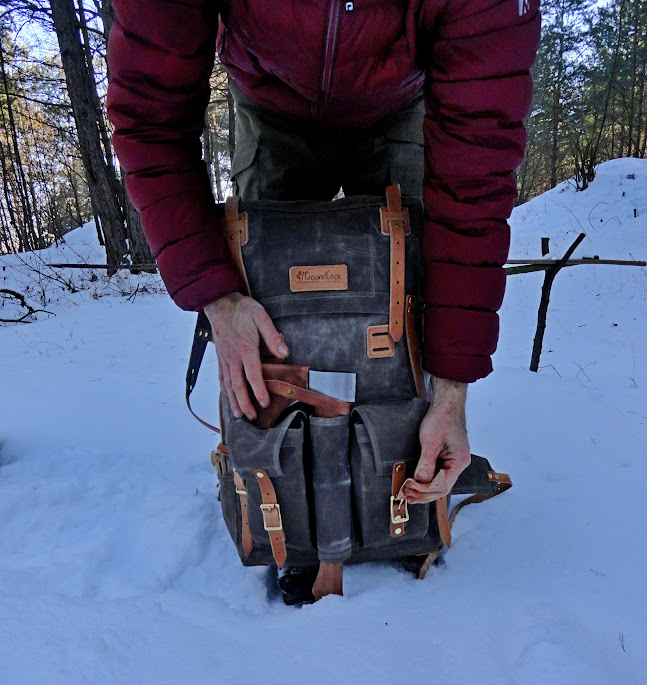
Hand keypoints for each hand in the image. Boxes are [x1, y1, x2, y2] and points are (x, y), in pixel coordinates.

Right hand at [204, 292, 288, 420]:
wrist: (219, 303)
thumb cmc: (241, 309)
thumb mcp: (261, 317)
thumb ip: (272, 336)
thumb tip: (284, 352)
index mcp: (245, 348)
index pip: (253, 374)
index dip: (259, 390)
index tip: (264, 403)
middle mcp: (233, 357)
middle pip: (238, 385)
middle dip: (244, 403)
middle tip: (251, 417)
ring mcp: (224, 358)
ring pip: (228, 384)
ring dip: (233, 401)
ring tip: (238, 414)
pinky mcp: (220, 357)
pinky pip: (222, 377)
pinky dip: (225, 390)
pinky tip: (228, 397)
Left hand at [401, 377, 470, 503]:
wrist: (446, 404)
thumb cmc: (442, 418)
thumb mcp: (431, 441)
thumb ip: (427, 462)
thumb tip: (420, 480)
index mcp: (459, 461)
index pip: (442, 485)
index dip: (425, 491)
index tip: (409, 491)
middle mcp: (459, 464)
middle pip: (441, 487)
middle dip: (423, 494)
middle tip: (406, 496)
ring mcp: (453, 461)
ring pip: (439, 483)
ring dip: (424, 490)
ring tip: (408, 494)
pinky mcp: (447, 458)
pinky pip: (437, 475)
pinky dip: (426, 481)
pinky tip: (416, 484)